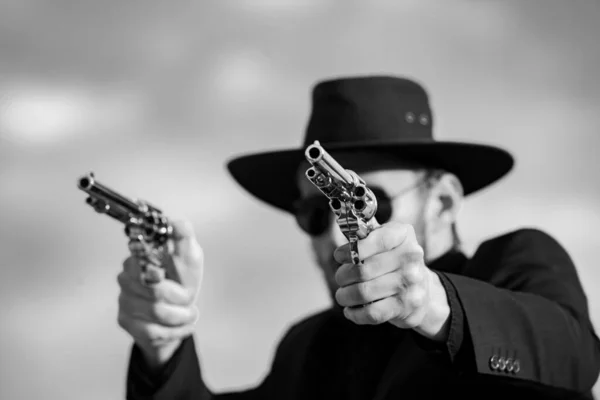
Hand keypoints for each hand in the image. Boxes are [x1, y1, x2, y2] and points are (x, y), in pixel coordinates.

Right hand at [117, 219, 203, 368]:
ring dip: (182, 315)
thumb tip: (176, 222)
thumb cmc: (183, 281)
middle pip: (154, 290)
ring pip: (156, 312)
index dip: (161, 271)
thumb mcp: (190, 258)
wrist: (178, 314)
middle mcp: (127, 277)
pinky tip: (183, 325)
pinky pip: (154, 331)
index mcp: (141, 257)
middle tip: (189, 298)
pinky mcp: (125, 321)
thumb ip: (184, 239)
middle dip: (181, 297)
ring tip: (189, 312)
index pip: (141, 261)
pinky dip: (177, 330)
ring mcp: (124, 300)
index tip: (171, 275)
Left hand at [333, 222, 449, 340]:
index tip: (339, 256)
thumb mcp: (387, 240)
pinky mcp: (405, 307)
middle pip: (362, 270)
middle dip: (343, 276)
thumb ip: (366, 234)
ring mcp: (410, 284)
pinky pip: (371, 313)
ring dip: (345, 296)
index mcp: (403, 236)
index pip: (376, 241)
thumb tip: (345, 232)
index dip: (352, 250)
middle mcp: (410, 258)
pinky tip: (350, 310)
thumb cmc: (396, 262)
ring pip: (363, 292)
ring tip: (342, 295)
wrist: (425, 291)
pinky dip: (355, 313)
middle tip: (340, 278)